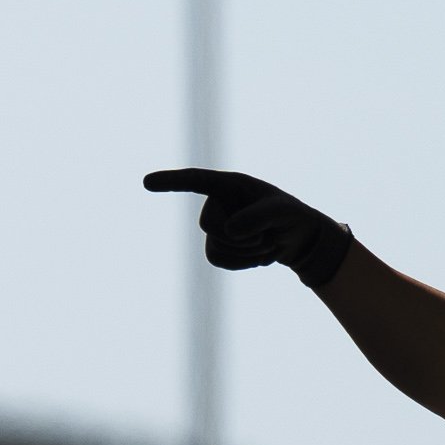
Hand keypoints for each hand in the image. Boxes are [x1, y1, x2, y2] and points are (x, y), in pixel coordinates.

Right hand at [144, 169, 355, 287]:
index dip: (171, 182)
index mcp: (229, 185)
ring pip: (216, 247)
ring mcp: (214, 226)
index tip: (147, 182)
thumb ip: (259, 216)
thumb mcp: (283, 211)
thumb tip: (229, 230)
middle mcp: (217, 203)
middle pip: (209, 225)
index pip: (195, 180)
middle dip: (241, 236)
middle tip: (267, 234)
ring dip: (247, 252)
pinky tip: (258, 256)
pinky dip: (242, 263)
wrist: (298, 237)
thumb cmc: (290, 215)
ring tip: (267, 244)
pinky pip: (219, 261)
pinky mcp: (217, 247)